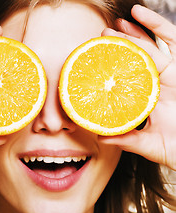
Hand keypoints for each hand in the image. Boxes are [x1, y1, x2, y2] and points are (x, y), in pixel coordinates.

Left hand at [100, 5, 175, 170]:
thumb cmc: (175, 148)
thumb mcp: (146, 144)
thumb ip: (125, 139)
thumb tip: (99, 137)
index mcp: (144, 100)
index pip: (125, 78)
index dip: (112, 67)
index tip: (96, 58)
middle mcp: (156, 85)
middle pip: (136, 59)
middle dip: (120, 45)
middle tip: (104, 34)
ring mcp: (170, 75)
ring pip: (151, 47)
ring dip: (134, 32)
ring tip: (117, 23)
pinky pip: (171, 41)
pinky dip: (157, 25)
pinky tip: (141, 13)